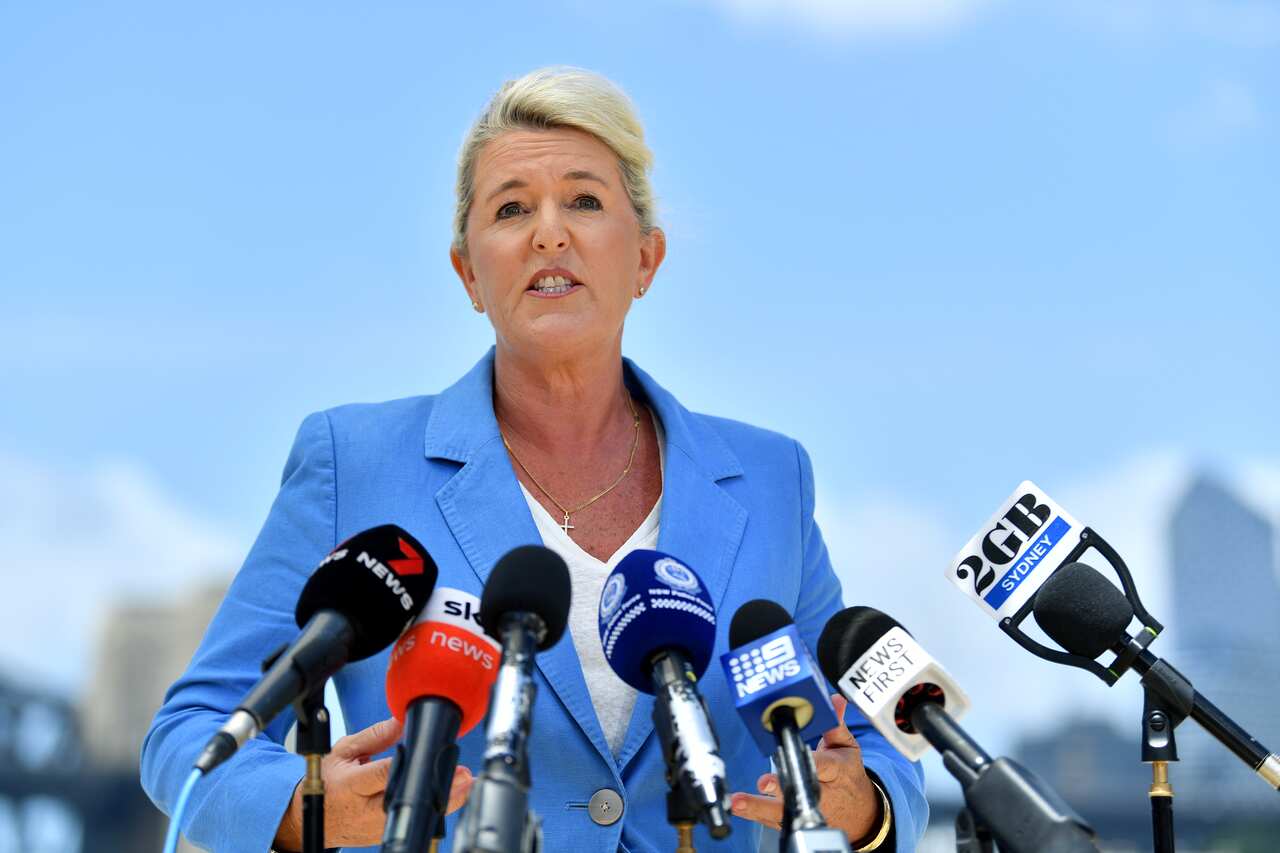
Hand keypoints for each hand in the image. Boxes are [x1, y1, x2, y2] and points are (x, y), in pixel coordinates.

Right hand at [273, 718, 472, 850]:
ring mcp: (374, 827)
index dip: (406, 764)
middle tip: (462, 775)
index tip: (429, 752)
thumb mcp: (343, 751)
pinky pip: (411, 822)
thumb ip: (375, 736)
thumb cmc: (327, 782)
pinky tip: (452, 797)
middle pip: (404, 800)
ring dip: (442, 802)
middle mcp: (364, 810)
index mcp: (350, 785)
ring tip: (465, 784)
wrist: (310, 818)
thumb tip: (401, 719)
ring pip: (412, 816)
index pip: (382, 774)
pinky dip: (431, 809)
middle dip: (435, 788)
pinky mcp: (382, 835)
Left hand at [729, 694, 881, 841]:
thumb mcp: (847, 748)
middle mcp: (822, 794)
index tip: (796, 756)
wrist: (858, 812)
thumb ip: (836, 725)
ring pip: (783, 812)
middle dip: (781, 788)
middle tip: (763, 782)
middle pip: (800, 792)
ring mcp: (806, 808)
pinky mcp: (794, 818)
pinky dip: (755, 815)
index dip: (812, 762)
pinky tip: (737, 808)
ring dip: (758, 807)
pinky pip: (773, 820)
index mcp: (836, 771)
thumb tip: (834, 700)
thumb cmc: (846, 774)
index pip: (825, 765)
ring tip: (738, 802)